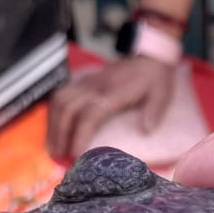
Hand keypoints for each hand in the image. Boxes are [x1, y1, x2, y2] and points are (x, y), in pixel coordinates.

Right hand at [46, 56, 176, 162]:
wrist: (148, 56)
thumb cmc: (154, 78)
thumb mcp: (161, 94)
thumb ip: (154, 112)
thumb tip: (145, 130)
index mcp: (113, 92)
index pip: (90, 114)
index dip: (80, 134)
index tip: (75, 154)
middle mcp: (95, 87)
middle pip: (68, 109)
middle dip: (59, 134)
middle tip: (58, 156)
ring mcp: (87, 83)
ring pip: (59, 100)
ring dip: (53, 124)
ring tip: (52, 146)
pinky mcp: (83, 81)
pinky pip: (60, 94)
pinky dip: (53, 112)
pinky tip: (54, 128)